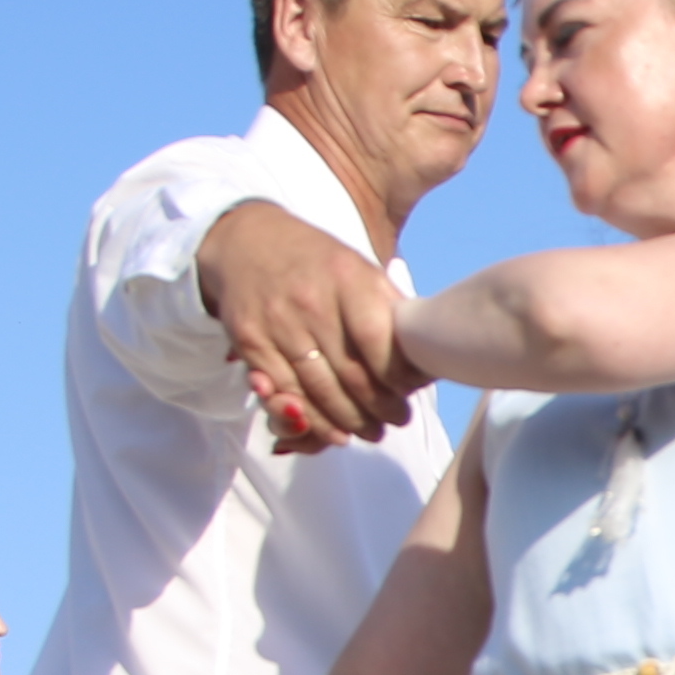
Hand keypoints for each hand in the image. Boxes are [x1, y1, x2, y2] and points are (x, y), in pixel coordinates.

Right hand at [201, 199, 412, 446]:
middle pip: (351, 374)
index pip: (377, 340)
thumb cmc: (318, 263)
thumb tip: (427, 357)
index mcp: (346, 277)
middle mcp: (310, 301)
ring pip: (319, 390)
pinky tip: (335, 432)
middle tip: (398, 420)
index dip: (398, 376)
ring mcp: (276, 323)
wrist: (247, 242)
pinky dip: (313, 421)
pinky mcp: (249, 342)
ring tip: (374, 432)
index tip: (411, 391)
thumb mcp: (359, 269)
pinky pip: (285, 393)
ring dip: (351, 421)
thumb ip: (391, 309)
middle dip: (381, 408)